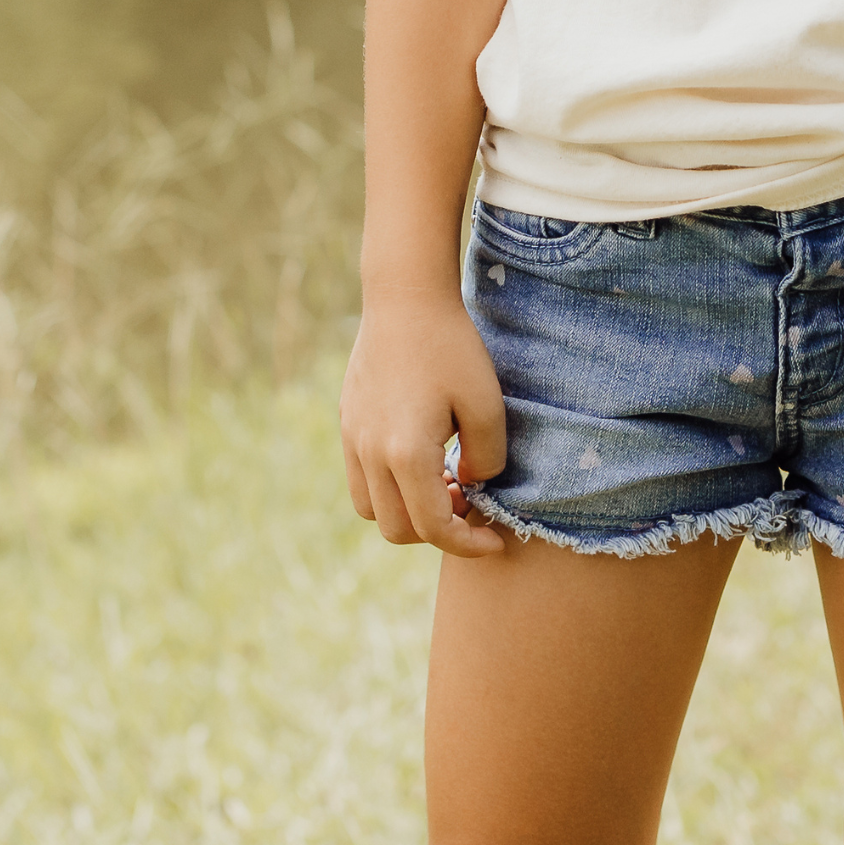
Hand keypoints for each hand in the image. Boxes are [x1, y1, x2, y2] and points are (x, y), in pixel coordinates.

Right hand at [340, 285, 508, 558]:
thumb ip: (486, 460)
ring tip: (443, 480)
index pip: (434, 528)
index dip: (468, 545)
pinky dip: (389, 488)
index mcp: (406, 454)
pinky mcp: (348, 424)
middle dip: (438, 531)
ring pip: (371, 511)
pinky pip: (361, 480)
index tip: (495, 540)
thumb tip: (471, 486)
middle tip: (470, 500)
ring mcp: (353, 440)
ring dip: (408, 512)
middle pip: (398, 530)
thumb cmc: (452, 348)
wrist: (405, 299)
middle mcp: (370, 454)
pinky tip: (421, 457)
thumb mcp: (487, 405)